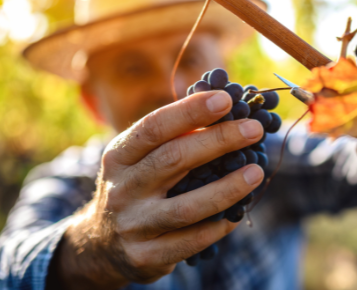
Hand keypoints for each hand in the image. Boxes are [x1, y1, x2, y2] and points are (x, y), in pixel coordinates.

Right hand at [47, 91, 264, 288]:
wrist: (100, 245)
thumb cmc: (135, 188)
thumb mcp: (138, 160)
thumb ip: (173, 138)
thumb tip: (227, 110)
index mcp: (119, 156)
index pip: (154, 127)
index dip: (190, 112)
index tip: (226, 100)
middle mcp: (122, 189)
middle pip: (173, 160)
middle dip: (218, 140)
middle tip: (254, 129)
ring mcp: (133, 225)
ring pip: (186, 207)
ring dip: (227, 188)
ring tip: (255, 172)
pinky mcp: (146, 256)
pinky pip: (191, 241)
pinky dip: (218, 227)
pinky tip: (237, 214)